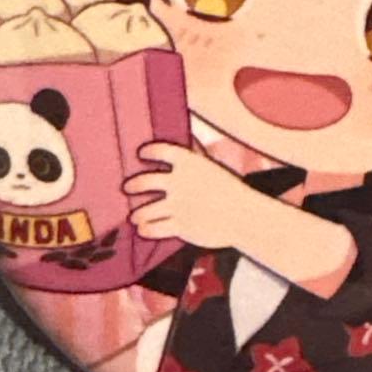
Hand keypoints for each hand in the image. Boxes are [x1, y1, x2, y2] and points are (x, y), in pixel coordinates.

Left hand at [122, 142, 247, 248]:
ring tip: (134, 217)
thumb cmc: (231, 191)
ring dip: (137, 214)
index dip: (149, 151)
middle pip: (145, 181)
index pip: (161, 151)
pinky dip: (146, 229)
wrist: (244, 216)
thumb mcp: (213, 168)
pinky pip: (154, 228)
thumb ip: (196, 160)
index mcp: (190, 163)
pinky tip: (143, 229)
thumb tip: (188, 143)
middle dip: (134, 184)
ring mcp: (178, 205)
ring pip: (145, 210)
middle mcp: (179, 182)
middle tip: (127, 187)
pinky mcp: (180, 226)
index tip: (141, 153)